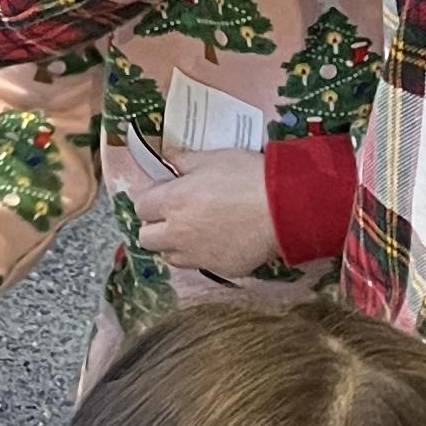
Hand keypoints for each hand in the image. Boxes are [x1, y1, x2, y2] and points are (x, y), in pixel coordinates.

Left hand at [125, 144, 281, 283]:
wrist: (285, 208)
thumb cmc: (248, 176)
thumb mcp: (213, 158)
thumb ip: (184, 160)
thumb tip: (167, 157)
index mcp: (172, 201)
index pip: (140, 206)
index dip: (151, 198)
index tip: (164, 192)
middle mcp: (177, 233)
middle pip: (145, 238)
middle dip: (155, 225)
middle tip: (174, 214)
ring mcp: (197, 255)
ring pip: (169, 256)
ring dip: (174, 244)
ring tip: (195, 230)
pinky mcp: (218, 269)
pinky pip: (198, 265)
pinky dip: (201, 255)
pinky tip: (219, 241)